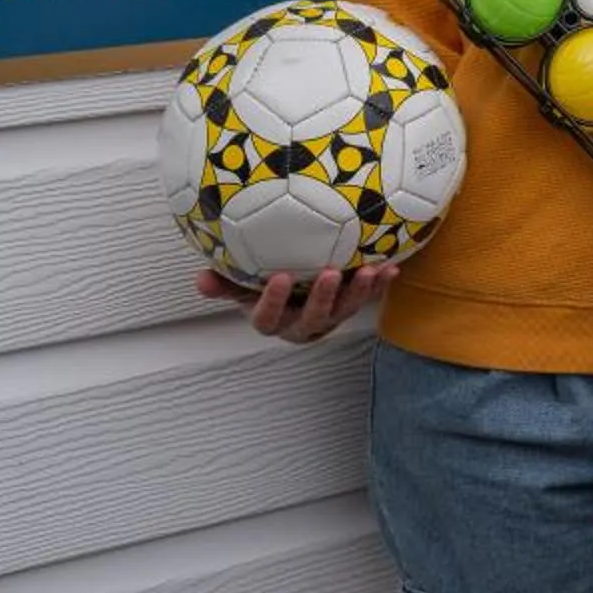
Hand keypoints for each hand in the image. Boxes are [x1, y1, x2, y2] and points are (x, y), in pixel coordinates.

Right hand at [196, 263, 395, 345]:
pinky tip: (391, 267)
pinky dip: (379, 285)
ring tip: (369, 270)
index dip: (274, 302)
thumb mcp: (241, 285)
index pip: (268, 319)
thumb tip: (200, 281)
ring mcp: (329, 318)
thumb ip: (224, 284)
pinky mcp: (349, 308)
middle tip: (329, 273)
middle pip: (313, 318)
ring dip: (358, 292)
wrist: (294, 292)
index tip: (279, 278)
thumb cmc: (263, 286)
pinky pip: (366, 298)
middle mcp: (302, 325)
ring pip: (344, 311)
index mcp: (274, 321)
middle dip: (322, 298)